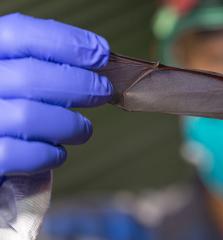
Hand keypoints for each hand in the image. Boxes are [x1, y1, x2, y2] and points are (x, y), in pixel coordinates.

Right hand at [0, 13, 111, 175]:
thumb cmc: (9, 106)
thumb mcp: (17, 73)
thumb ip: (46, 63)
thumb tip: (99, 56)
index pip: (20, 35)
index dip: (67, 42)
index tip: (102, 53)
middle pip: (30, 77)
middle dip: (79, 85)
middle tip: (104, 91)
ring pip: (29, 117)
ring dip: (70, 124)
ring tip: (83, 129)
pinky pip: (25, 155)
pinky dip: (51, 154)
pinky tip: (57, 152)